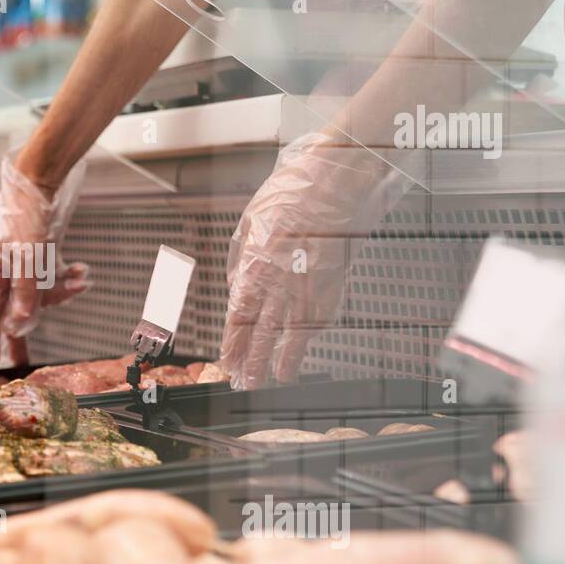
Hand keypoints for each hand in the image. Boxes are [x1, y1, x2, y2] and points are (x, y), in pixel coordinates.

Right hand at [0, 149, 90, 367]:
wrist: (40, 177)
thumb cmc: (26, 215)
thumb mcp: (28, 260)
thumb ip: (25, 295)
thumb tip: (20, 328)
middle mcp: (5, 270)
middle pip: (12, 309)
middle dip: (24, 331)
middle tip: (26, 362)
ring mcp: (22, 261)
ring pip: (38, 291)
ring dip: (60, 292)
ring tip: (79, 281)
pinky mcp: (39, 251)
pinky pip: (52, 273)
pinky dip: (68, 276)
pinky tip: (82, 271)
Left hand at [220, 133, 406, 388]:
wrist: (337, 181)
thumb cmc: (292, 194)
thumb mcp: (251, 221)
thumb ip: (243, 257)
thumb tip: (238, 284)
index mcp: (257, 266)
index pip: (241, 315)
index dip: (233, 342)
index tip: (227, 360)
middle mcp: (283, 282)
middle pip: (264, 332)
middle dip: (252, 361)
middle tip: (244, 382)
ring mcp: (312, 286)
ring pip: (293, 333)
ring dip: (281, 360)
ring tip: (273, 380)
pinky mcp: (336, 284)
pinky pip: (318, 319)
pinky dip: (308, 339)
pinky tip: (302, 352)